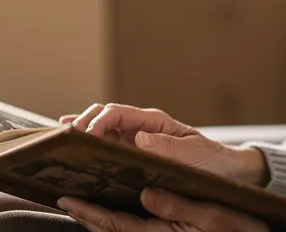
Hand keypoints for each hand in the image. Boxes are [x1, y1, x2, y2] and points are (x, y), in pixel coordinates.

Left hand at [58, 189, 266, 231]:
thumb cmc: (239, 231)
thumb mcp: (213, 217)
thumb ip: (178, 207)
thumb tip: (146, 193)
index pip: (114, 226)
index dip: (88, 213)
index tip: (67, 198)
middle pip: (109, 229)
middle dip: (85, 213)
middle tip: (62, 193)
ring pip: (118, 228)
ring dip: (97, 214)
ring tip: (80, 194)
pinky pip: (132, 226)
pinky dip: (115, 214)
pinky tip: (112, 200)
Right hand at [61, 103, 267, 186]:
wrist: (226, 173)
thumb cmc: (211, 161)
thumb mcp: (194, 155)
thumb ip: (170, 148)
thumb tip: (140, 139)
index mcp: (154, 122)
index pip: (117, 113)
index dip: (98, 121)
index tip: (85, 136)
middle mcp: (140, 128)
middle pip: (103, 117)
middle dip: (82, 124)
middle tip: (65, 139)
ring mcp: (134, 141)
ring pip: (100, 130)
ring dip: (80, 131)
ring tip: (59, 139)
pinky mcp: (132, 156)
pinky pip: (105, 147)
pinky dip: (87, 144)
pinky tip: (71, 148)